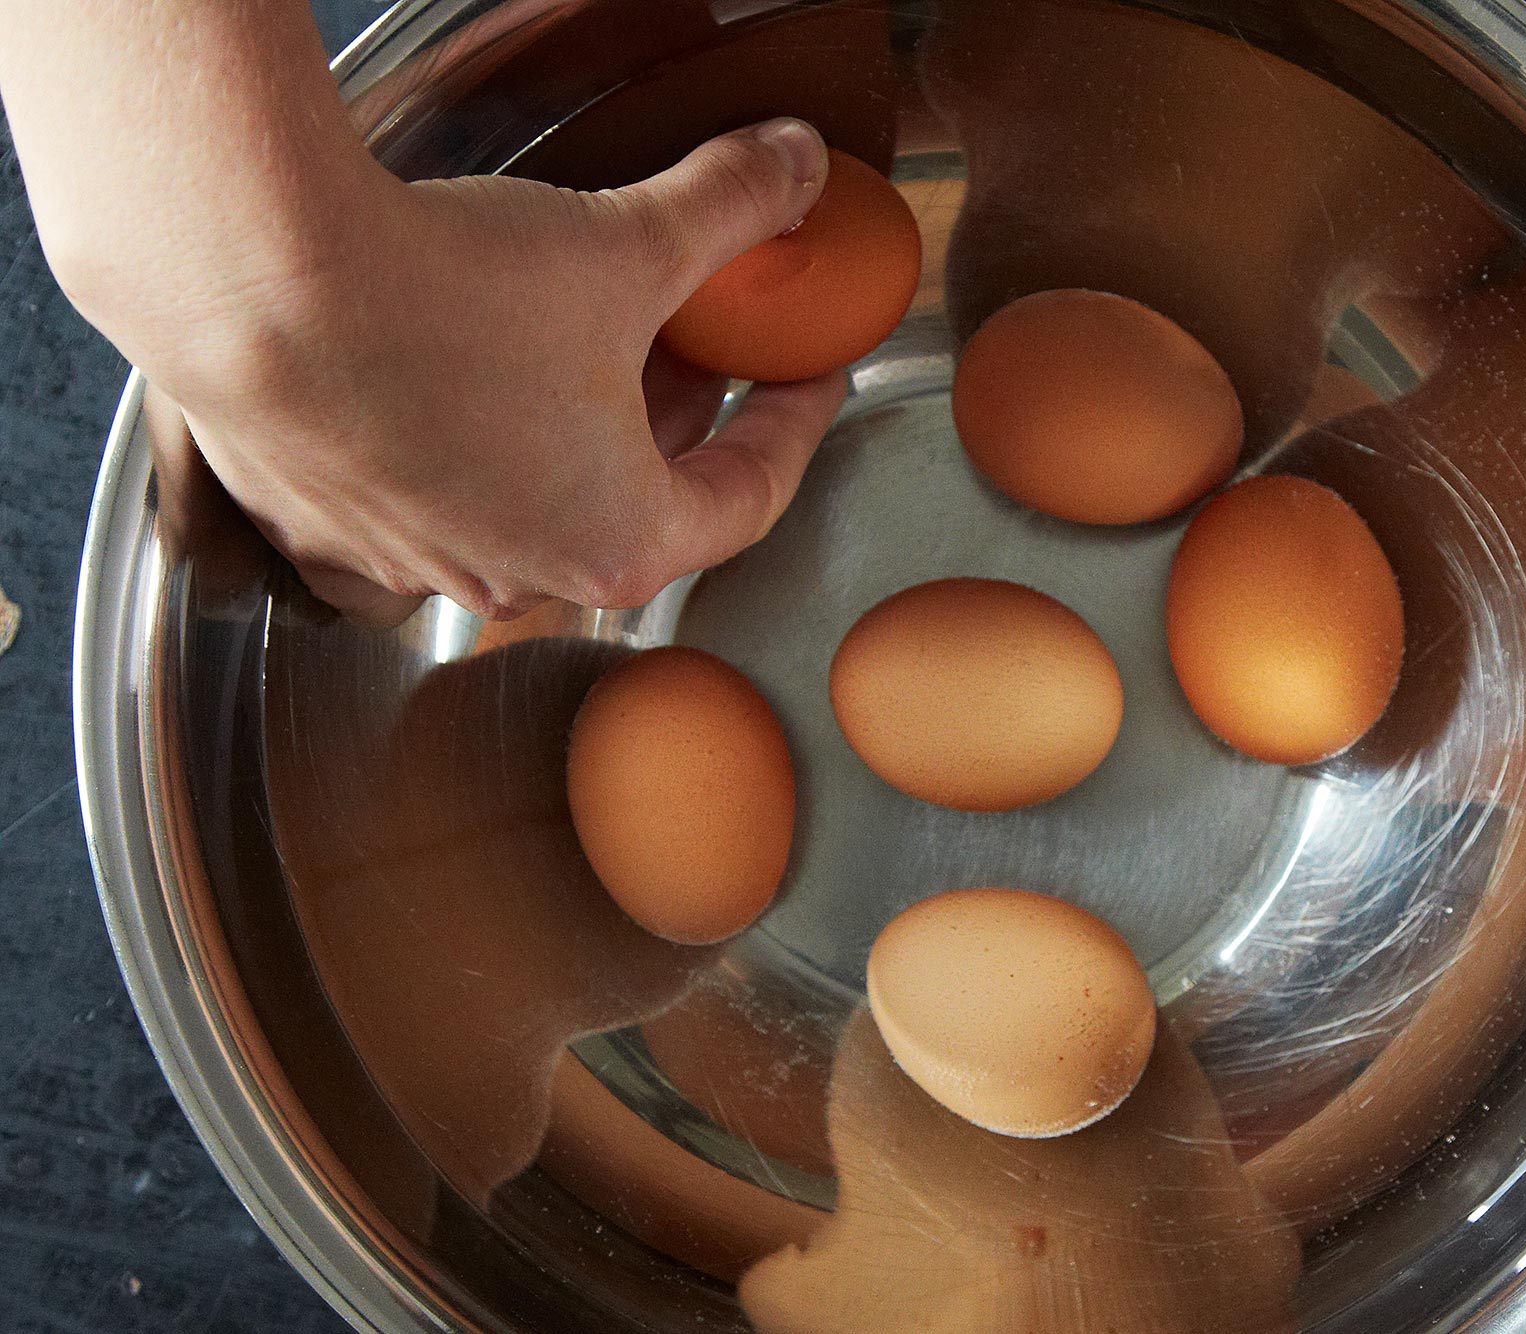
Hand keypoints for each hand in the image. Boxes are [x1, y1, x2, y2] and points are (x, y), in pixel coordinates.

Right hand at [134, 118, 844, 621]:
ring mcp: (411, 561)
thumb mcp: (630, 243)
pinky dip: (466, 438)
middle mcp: (515, 577)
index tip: (805, 376)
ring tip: (585, 343)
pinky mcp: (327, 524)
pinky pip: (423, 490)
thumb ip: (733, 210)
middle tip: (700, 343)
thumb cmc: (442, 295)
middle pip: (636, 500)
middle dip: (677, 416)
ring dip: (573, 429)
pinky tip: (463, 368)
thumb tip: (797, 168)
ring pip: (528, 498)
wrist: (250, 278)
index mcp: (616, 544)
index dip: (794, 424)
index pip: (750, 497)